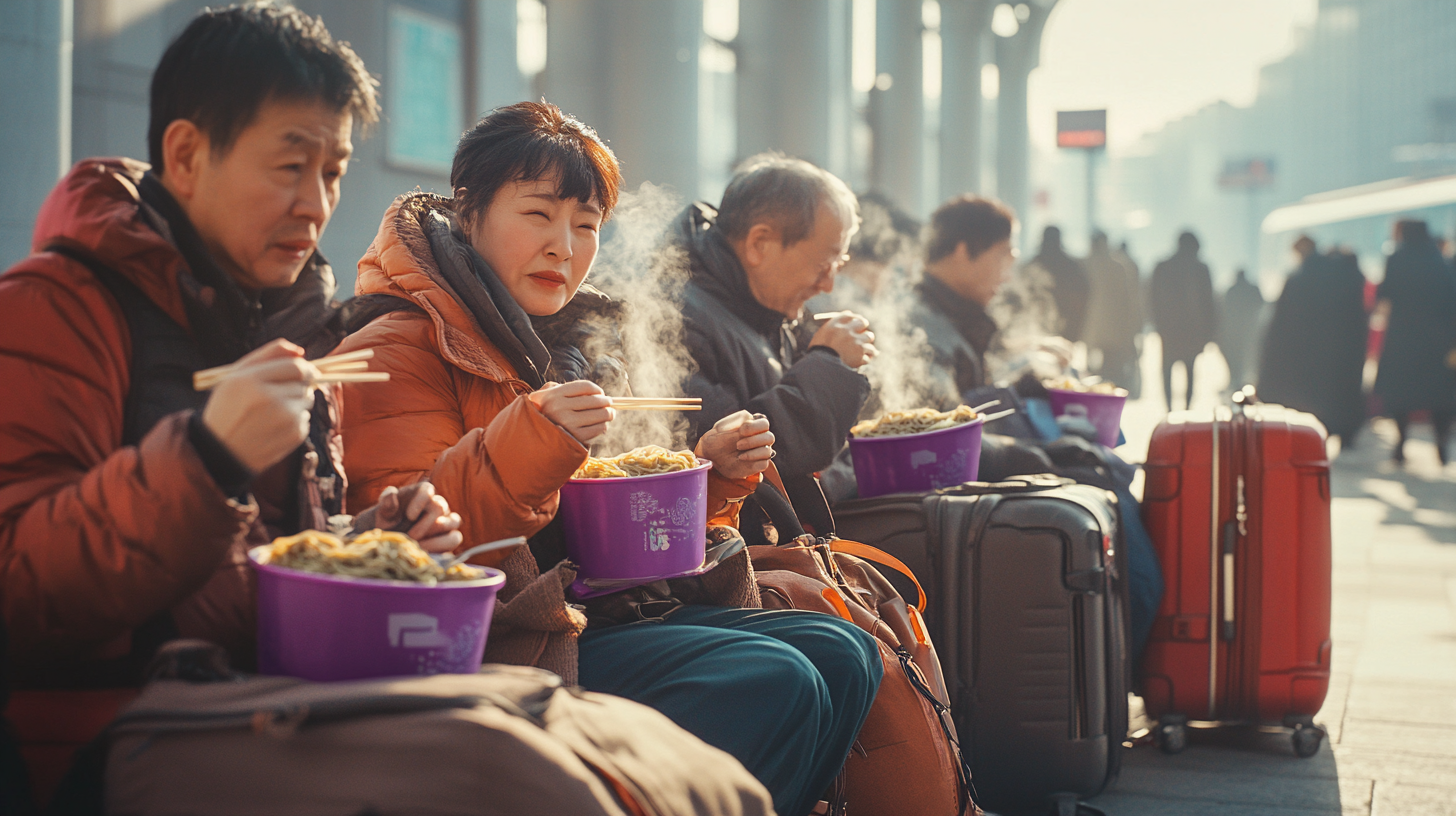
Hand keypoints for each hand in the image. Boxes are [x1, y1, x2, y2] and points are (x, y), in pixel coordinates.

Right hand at [201, 339, 318, 473]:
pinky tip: (273, 427)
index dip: (303, 368)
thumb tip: (301, 351)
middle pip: (305, 383)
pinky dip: (294, 421)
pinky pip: (305, 420)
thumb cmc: (228, 408)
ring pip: (307, 400)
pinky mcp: (294, 435)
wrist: (221, 451)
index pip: (296, 367)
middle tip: (277, 395)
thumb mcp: (235, 375)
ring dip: (296, 403)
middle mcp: (269, 399)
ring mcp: (284, 419)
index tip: (301, 372)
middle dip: (297, 386)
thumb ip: (268, 355)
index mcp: (251, 381)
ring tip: (271, 412)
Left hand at [352, 482, 462, 552]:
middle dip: (425, 524)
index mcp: (422, 492)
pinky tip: (426, 553)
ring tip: (420, 546)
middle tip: (411, 537)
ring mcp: (446, 521)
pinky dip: (441, 548)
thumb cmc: (389, 522)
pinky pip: (453, 540)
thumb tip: (391, 493)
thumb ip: (387, 503)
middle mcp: (437, 504)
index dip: (421, 501)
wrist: (393, 538)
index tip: (409, 516)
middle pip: (440, 507)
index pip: (427, 490)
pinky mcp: (450, 537)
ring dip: (437, 537)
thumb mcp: (384, 513)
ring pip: (453, 522)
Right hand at [527, 380, 614, 445]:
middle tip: (609, 404)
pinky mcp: (575, 438)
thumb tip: (591, 391)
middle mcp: (559, 408)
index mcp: (553, 395)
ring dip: (608, 414)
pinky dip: (602, 427)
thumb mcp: (543, 398)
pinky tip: (599, 426)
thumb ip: (560, 389)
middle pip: (596, 400)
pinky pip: (599, 429)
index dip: (597, 390)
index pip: (585, 387)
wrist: (532, 443)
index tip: (600, 393)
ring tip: (608, 415)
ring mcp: (568, 424)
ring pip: (601, 414)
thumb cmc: (542, 416)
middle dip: (606, 402)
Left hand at [694, 410, 774, 480]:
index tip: (741, 431)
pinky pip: (763, 464)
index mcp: (753, 427)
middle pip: (770, 438)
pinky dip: (753, 461)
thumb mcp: (721, 427)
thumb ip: (735, 420)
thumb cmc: (715, 439)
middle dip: (754, 441)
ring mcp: (758, 452)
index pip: (764, 424)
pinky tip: (740, 459)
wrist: (710, 456)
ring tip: (739, 454)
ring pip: (768, 452)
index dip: (755, 427)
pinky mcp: (756, 465)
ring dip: (754, 453)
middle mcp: (759, 439)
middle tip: (738, 445)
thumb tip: (750, 417)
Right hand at [809, 312, 876, 367]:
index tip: (857, 324)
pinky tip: (859, 362)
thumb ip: (834, 326)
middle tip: (863, 336)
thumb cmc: (818, 354)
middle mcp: (846, 330)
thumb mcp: (821, 337)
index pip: (849, 316)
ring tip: (861, 352)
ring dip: (866, 345)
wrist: (819, 368)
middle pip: (862, 322)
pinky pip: (867, 355)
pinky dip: (864, 359)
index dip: (854, 319)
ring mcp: (855, 340)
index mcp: (834, 324)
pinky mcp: (860, 353)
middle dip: (863, 328)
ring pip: (869, 337)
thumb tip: (849, 314)